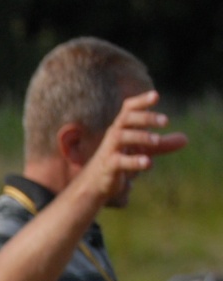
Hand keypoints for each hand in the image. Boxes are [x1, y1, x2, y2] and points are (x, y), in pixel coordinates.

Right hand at [77, 89, 187, 206]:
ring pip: (121, 137)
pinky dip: (134, 160)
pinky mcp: (108, 167)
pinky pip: (119, 161)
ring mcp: (109, 151)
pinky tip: (148, 163)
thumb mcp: (142, 151)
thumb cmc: (119, 162)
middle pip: (125, 119)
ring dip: (140, 136)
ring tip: (157, 140)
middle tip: (166, 121)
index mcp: (122, 128)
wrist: (95, 184)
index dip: (140, 101)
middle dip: (145, 117)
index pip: (128, 109)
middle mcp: (114, 136)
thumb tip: (185, 139)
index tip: (156, 96)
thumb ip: (162, 145)